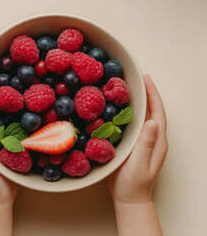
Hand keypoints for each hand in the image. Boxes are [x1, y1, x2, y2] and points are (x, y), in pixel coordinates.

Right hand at [108, 74, 167, 203]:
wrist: (129, 198)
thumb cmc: (134, 183)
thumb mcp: (140, 163)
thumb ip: (146, 143)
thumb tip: (152, 121)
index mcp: (157, 141)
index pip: (158, 113)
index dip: (153, 95)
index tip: (146, 79)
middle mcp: (152, 139)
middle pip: (152, 111)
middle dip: (147, 94)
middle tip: (137, 79)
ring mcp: (143, 142)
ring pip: (143, 117)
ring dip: (139, 102)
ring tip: (129, 89)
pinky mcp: (133, 146)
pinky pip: (133, 125)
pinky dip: (129, 114)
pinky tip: (120, 110)